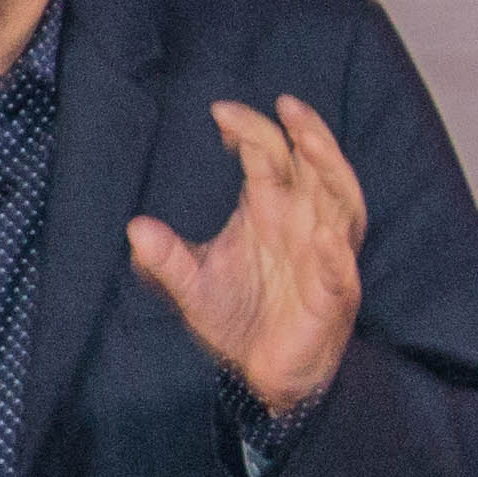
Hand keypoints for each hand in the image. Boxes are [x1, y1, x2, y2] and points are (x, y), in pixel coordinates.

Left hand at [127, 95, 363, 416]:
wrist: (264, 372)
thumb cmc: (237, 317)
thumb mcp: (191, 286)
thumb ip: (166, 259)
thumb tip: (135, 228)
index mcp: (269, 208)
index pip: (267, 155)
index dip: (249, 131)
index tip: (219, 113)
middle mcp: (303, 222)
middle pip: (314, 167)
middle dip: (306, 134)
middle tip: (287, 105)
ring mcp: (324, 256)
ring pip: (342, 205)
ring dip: (331, 174)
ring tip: (312, 145)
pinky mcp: (333, 296)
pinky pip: (340, 271)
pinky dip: (335, 254)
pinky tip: (325, 237)